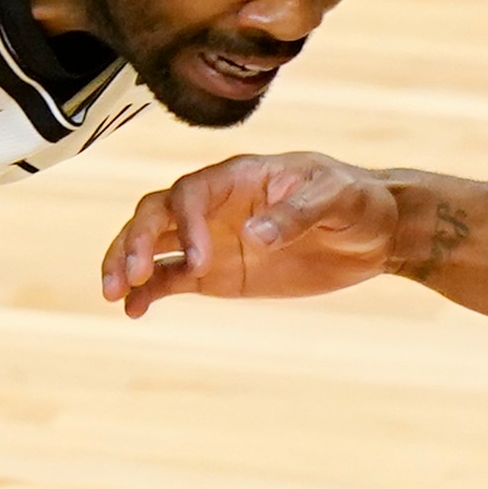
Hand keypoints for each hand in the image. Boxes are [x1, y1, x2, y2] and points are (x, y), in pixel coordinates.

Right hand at [99, 153, 407, 315]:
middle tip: (129, 277)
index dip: (187, 224)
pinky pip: (171, 278)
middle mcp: (215, 204)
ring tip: (114, 294)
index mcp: (239, 177)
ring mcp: (211, 238)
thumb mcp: (336, 198)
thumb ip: (296, 213)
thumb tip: (254, 233)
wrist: (373, 233)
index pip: (190, 192)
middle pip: (155, 213)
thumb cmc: (356, 201)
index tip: (202, 262)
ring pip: (152, 243)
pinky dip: (149, 293)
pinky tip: (133, 312)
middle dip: (135, 241)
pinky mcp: (216, 272)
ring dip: (126, 263)